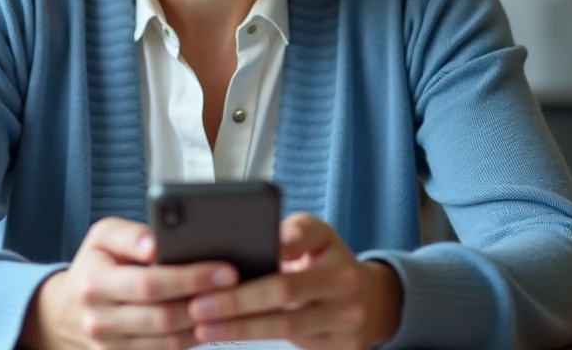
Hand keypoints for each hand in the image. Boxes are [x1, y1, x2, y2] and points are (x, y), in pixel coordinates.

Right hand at [22, 216, 238, 349]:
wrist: (69, 308)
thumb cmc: (96, 264)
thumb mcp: (103, 236)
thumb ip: (130, 234)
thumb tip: (155, 243)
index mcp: (94, 284)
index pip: (150, 285)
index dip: (191, 279)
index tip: (224, 270)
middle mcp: (99, 320)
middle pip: (164, 317)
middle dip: (206, 301)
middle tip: (237, 285)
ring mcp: (111, 347)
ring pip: (169, 341)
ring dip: (205, 324)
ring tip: (232, 302)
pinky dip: (193, 338)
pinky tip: (212, 320)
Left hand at [186, 213, 401, 349]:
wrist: (372, 301)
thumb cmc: (330, 260)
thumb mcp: (318, 235)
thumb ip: (293, 232)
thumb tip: (267, 239)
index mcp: (337, 261)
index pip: (296, 256)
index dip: (261, 266)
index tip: (221, 272)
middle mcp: (347, 295)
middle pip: (284, 297)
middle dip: (238, 302)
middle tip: (199, 305)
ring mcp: (346, 327)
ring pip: (285, 329)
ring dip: (240, 328)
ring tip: (204, 326)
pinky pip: (293, 347)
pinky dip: (255, 341)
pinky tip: (227, 335)